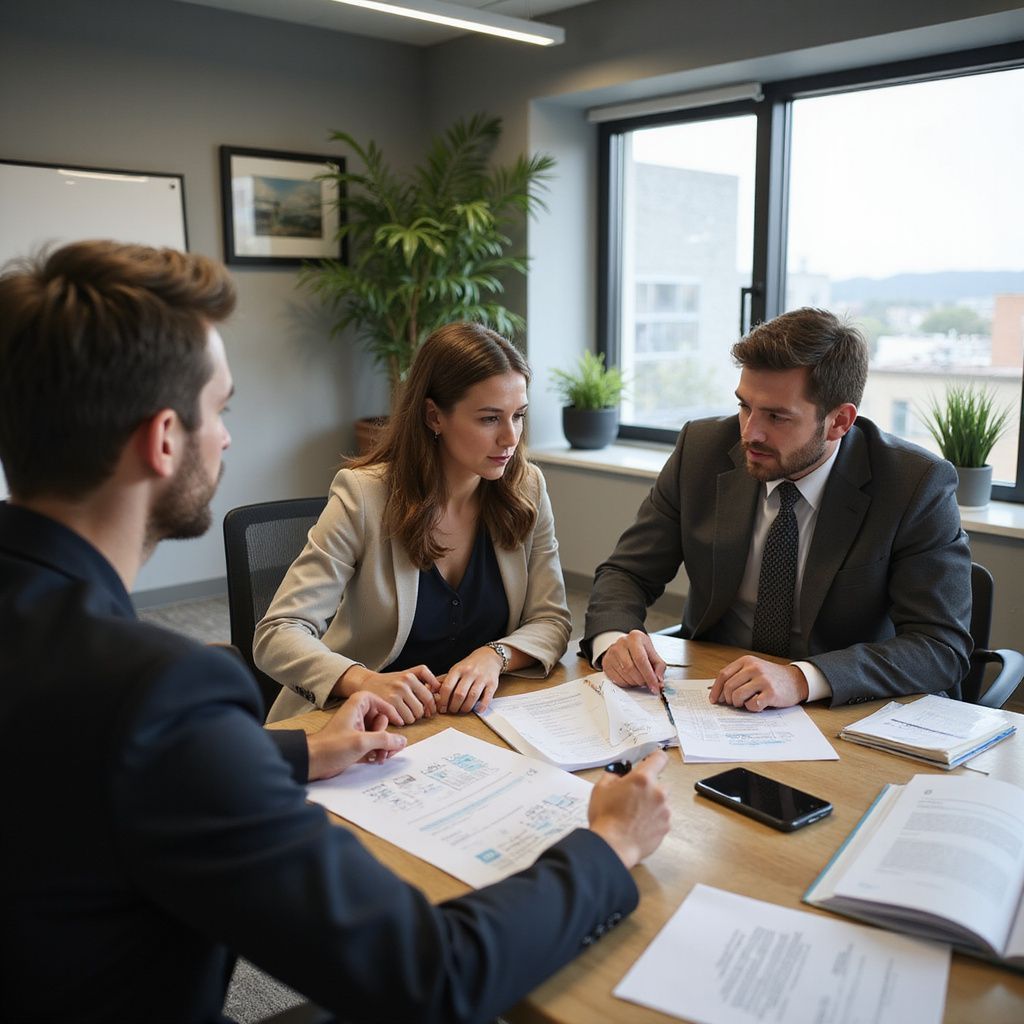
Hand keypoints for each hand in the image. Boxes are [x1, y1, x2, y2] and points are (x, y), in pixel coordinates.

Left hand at [306, 691, 407, 780]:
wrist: (312, 762)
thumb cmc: (330, 747)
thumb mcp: (361, 742)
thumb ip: (384, 740)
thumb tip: (402, 740)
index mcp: (356, 707)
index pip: (378, 701)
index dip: (390, 711)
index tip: (399, 722)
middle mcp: (357, 717)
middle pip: (381, 720)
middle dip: (385, 737)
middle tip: (383, 749)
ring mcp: (356, 731)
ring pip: (378, 734)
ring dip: (382, 747)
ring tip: (380, 758)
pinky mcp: (355, 745)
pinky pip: (373, 745)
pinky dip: (376, 752)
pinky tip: (375, 761)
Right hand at [339, 664, 439, 724]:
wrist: (366, 683)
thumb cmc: (390, 681)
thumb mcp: (408, 673)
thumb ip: (425, 678)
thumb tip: (440, 690)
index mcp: (410, 676)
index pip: (429, 696)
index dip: (431, 706)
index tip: (430, 710)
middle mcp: (403, 684)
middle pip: (422, 709)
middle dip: (420, 713)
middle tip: (414, 712)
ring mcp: (394, 695)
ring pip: (413, 717)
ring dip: (411, 718)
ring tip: (405, 713)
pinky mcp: (387, 706)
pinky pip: (402, 721)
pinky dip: (401, 721)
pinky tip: (397, 716)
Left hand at [437, 647, 502, 713]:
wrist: (489, 657)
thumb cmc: (469, 666)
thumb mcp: (455, 669)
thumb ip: (443, 680)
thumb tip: (429, 690)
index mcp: (458, 669)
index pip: (447, 687)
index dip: (443, 700)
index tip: (442, 708)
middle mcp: (470, 673)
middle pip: (460, 694)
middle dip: (454, 706)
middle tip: (453, 710)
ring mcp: (482, 678)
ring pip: (472, 697)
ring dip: (466, 708)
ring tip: (462, 710)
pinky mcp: (492, 683)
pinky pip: (487, 698)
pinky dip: (481, 706)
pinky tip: (477, 709)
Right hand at [588, 750, 670, 868]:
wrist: (613, 846)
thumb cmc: (606, 818)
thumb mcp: (601, 788)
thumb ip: (614, 776)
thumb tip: (620, 775)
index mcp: (642, 778)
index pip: (659, 758)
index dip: (655, 758)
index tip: (652, 761)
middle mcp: (658, 792)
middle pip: (658, 783)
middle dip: (647, 788)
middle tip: (631, 798)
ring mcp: (664, 810)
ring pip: (660, 801)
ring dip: (650, 804)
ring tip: (633, 815)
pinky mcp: (666, 826)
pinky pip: (661, 817)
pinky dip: (653, 819)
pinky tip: (638, 825)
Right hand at [600, 630, 665, 692]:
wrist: (625, 645)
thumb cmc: (640, 649)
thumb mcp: (652, 653)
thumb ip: (659, 666)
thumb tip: (658, 681)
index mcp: (635, 638)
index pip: (641, 660)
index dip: (649, 676)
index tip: (655, 686)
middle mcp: (621, 643)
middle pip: (631, 668)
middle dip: (642, 680)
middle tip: (647, 683)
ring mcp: (611, 653)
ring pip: (624, 675)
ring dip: (635, 682)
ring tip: (640, 679)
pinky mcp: (606, 662)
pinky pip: (617, 679)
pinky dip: (626, 683)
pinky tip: (631, 679)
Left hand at [709, 656, 808, 711]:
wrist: (796, 680)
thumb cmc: (771, 677)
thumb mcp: (753, 669)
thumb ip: (737, 676)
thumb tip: (717, 692)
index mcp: (746, 661)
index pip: (723, 675)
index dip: (716, 689)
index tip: (714, 700)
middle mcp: (754, 668)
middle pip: (729, 687)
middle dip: (728, 699)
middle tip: (733, 703)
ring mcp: (763, 680)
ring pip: (737, 696)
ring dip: (738, 704)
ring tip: (745, 703)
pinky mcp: (771, 693)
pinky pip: (752, 704)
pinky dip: (751, 708)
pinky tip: (757, 704)